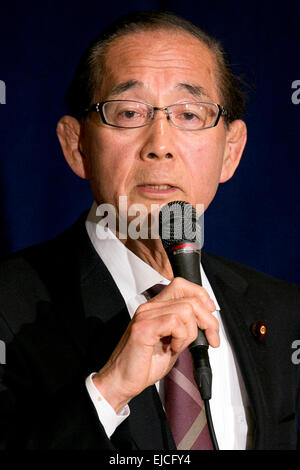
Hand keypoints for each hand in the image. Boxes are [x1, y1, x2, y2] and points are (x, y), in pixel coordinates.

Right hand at [92, 277, 218, 411]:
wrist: (122, 381)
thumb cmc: (144, 364)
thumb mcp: (173, 343)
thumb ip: (186, 328)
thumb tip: (206, 322)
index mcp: (156, 308)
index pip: (182, 285)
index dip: (201, 296)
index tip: (211, 313)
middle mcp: (150, 307)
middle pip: (190, 298)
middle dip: (208, 320)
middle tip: (211, 337)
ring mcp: (146, 316)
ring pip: (185, 310)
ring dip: (190, 332)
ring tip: (179, 345)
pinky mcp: (143, 328)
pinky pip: (174, 322)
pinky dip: (180, 338)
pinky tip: (172, 348)